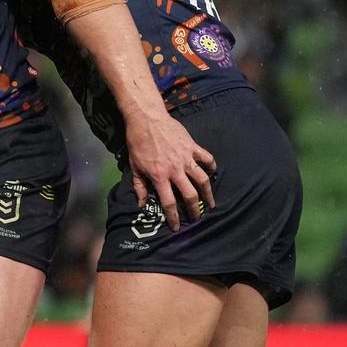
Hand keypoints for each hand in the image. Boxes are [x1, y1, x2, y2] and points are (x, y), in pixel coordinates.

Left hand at [125, 115, 216, 230]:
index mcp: (159, 176)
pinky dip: (211, 166)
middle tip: (197, 218)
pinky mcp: (192, 146)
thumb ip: (139, 187)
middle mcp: (175, 170)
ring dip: (208, 193)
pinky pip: (206, 158)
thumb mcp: (134, 166)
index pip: (169, 203)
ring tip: (211, 203)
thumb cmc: (138, 143)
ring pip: (203, 179)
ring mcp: (186, 158)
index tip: (178, 227)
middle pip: (190, 195)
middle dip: (195, 210)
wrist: (147, 119)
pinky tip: (212, 173)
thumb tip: (142, 205)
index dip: (174, 218)